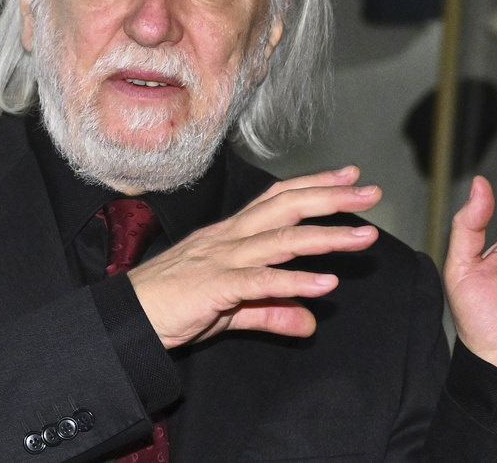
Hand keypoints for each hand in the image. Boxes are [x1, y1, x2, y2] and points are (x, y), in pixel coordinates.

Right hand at [128, 166, 380, 348]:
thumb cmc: (170, 307)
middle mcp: (230, 238)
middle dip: (331, 197)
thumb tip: (310, 321)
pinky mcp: (214, 287)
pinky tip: (326, 283)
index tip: (349, 175)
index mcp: (231, 235)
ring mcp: (222, 259)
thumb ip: (272, 311)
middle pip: (287, 207)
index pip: (279, 199)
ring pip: (282, 240)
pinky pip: (260, 282)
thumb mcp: (232, 310)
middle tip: (371, 192)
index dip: (315, 185)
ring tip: (364, 237)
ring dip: (327, 237)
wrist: (125, 320)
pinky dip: (295, 282)